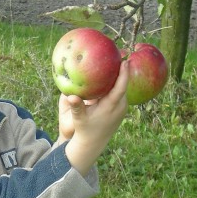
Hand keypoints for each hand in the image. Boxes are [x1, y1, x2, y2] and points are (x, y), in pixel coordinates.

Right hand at [63, 60, 128, 175]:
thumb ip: (77, 107)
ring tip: (115, 60)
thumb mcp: (79, 118)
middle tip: (119, 54)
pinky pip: (120, 93)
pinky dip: (116, 84)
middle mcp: (120, 106)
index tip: (125, 61)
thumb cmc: (85, 129)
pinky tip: (110, 75)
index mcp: (111, 106)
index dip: (124, 74)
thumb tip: (71, 97)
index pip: (120, 87)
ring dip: (119, 76)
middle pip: (123, 84)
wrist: (93, 143)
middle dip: (122, 70)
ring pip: (122, 88)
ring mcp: (122, 108)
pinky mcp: (120, 109)